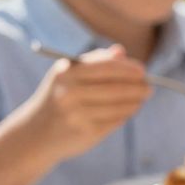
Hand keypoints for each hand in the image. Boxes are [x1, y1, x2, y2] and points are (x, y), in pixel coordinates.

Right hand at [23, 46, 149, 156]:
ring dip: (136, 102)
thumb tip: (121, 51)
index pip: (107, 67)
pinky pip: (116, 121)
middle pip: (117, 88)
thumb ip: (95, 60)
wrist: (35, 133)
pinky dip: (126, 115)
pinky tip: (129, 110)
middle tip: (149, 87)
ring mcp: (77, 115)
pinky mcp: (86, 133)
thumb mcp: (68, 74)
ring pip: (120, 106)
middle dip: (138, 87)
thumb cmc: (59, 97)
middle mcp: (69, 94)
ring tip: (141, 98)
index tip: (142, 71)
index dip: (129, 69)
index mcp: (66, 74)